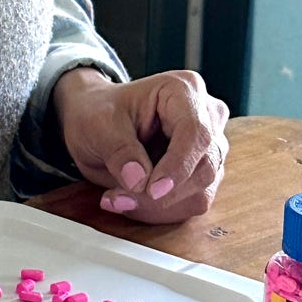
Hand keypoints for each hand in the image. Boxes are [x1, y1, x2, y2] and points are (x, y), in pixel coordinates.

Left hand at [49, 67, 230, 224]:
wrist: (93, 119)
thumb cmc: (97, 110)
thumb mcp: (97, 124)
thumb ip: (119, 150)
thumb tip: (139, 181)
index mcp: (183, 91)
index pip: (196, 133)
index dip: (177, 166)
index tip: (151, 190)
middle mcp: (205, 117)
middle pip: (203, 167)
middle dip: (161, 194)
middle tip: (117, 199)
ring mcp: (208, 147)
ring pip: (200, 191)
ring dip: (157, 206)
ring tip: (117, 198)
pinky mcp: (201, 173)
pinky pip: (191, 203)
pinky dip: (159, 210)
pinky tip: (130, 201)